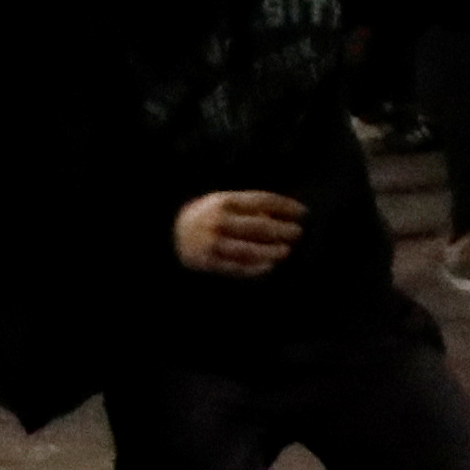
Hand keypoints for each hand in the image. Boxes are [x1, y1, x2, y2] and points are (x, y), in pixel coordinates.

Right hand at [173, 189, 308, 276]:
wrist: (166, 234)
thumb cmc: (203, 216)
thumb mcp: (220, 203)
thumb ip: (246, 208)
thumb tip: (278, 217)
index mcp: (222, 201)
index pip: (261, 201)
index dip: (285, 206)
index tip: (302, 212)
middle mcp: (217, 221)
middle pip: (257, 226)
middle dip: (282, 230)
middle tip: (298, 232)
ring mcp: (211, 243)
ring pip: (248, 249)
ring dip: (271, 251)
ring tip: (287, 251)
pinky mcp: (208, 262)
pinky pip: (236, 267)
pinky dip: (255, 268)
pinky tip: (270, 266)